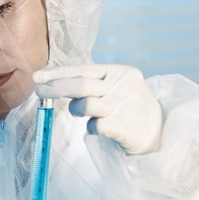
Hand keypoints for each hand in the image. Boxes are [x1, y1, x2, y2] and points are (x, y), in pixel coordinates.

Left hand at [33, 63, 162, 155]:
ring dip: (75, 109)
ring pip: (85, 104)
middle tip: (39, 92)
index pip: (84, 69)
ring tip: (80, 113)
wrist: (160, 130)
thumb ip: (93, 83)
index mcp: (120, 72)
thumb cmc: (130, 106)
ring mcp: (123, 107)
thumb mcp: (118, 86)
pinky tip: (98, 128)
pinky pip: (94, 126)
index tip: (38, 76)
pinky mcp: (122, 127)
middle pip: (81, 85)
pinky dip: (91, 128)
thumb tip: (55, 81)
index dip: (59, 72)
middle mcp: (122, 86)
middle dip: (55, 88)